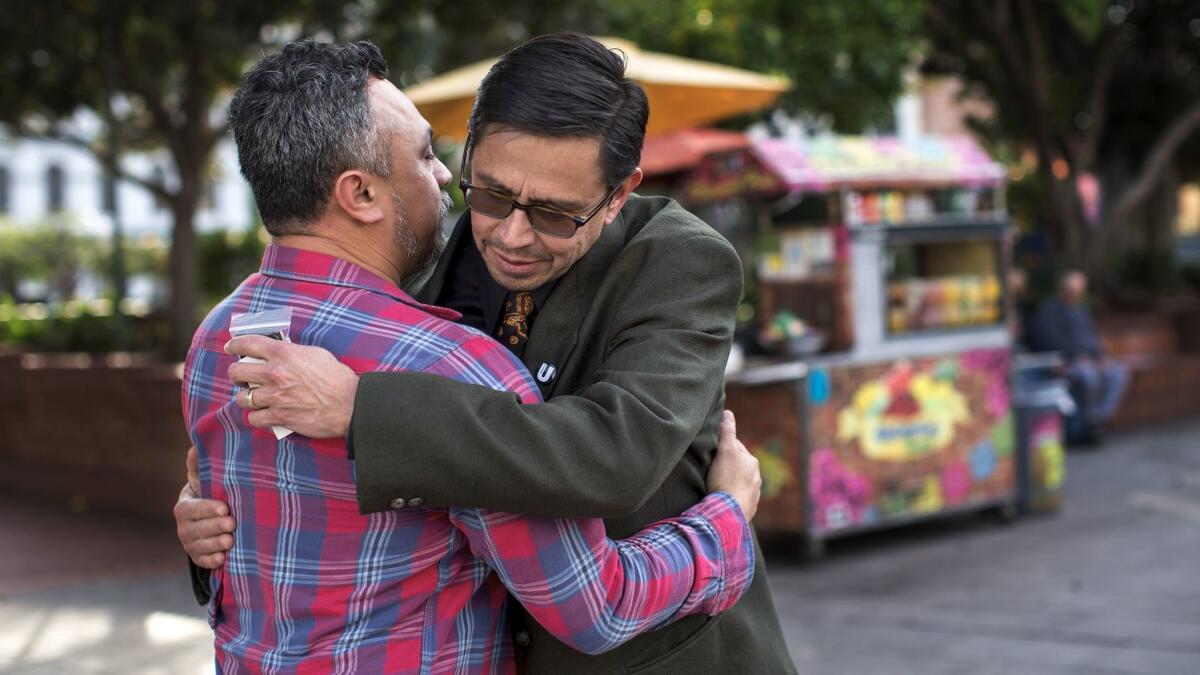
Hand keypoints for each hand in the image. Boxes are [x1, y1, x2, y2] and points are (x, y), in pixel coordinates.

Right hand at [174, 446, 235, 568]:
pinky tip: (223, 559)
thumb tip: (196, 446)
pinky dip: (211, 561)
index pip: (191, 509)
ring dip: (214, 544)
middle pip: (194, 529)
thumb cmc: (211, 492)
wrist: (212, 517)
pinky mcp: (199, 556)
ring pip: (198, 546)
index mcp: (184, 506)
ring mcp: (190, 543)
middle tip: (232, 523)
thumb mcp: (205, 478)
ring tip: (231, 540)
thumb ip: (200, 464)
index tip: (225, 506)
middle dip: (213, 526)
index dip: (206, 509)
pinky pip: (202, 561)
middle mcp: (184, 526)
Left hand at [225, 335, 358, 437]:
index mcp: (284, 353)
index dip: (234, 344)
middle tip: (242, 377)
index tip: (230, 347)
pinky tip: (264, 414)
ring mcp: (275, 397)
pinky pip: (254, 418)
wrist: (350, 405)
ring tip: (255, 398)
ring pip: (242, 398)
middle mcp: (275, 374)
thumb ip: (293, 352)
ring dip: (246, 398)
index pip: (248, 344)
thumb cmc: (337, 378)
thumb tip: (278, 353)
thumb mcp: (315, 354)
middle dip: (236, 375)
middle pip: (236, 372)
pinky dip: (257, 417)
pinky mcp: (280, 417)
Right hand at [706, 411, 760, 520]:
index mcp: (751, 461)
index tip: (712, 451)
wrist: (728, 511)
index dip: (723, 447)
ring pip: (740, 482)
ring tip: (717, 485)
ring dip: (731, 482)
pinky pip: (739, 498)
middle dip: (728, 465)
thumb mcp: (725, 451)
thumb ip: (727, 432)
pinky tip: (723, 498)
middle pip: (739, 466)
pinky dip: (732, 496)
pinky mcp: (748, 508)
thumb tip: (728, 413)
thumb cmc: (725, 478)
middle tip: (713, 469)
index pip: (736, 448)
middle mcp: (756, 477)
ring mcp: (753, 494)